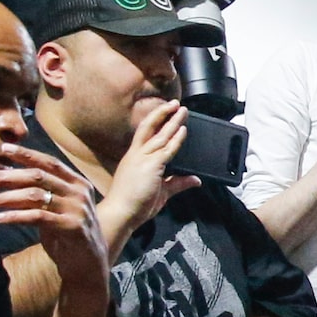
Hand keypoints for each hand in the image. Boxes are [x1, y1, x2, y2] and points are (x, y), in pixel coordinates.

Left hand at [0, 144, 105, 285]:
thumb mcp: (55, 211)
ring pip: (33, 195)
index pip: (48, 162)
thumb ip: (40, 194)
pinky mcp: (72, 227)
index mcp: (78, 183)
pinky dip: (14, 216)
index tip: (1, 149)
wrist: (89, 268)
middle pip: (36, 176)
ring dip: (2, 197)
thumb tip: (5, 178)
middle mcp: (80, 193)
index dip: (25, 154)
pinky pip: (37, 217)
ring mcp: (78, 209)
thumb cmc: (66, 237)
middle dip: (3, 176)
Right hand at [101, 102, 199, 238]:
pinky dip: (175, 139)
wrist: (121, 213)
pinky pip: (166, 149)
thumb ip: (178, 183)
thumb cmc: (135, 204)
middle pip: (149, 128)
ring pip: (160, 135)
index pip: (144, 134)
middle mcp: (136, 155)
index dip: (155, 122)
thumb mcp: (161, 191)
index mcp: (134, 158)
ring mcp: (142, 159)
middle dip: (162, 114)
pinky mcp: (150, 165)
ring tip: (182, 111)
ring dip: (172, 122)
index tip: (164, 113)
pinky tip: (182, 131)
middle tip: (174, 103)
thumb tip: (195, 180)